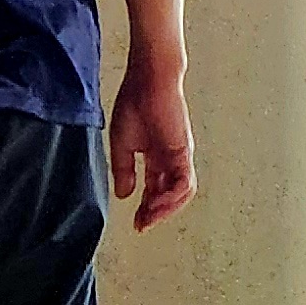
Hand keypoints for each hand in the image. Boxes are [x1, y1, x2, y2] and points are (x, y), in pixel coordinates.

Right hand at [109, 59, 196, 230]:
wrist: (149, 79)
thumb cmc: (136, 102)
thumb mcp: (122, 143)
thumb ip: (123, 170)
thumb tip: (124, 195)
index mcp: (157, 156)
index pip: (155, 189)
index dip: (146, 208)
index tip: (137, 222)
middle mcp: (171, 159)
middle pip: (170, 195)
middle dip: (155, 214)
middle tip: (142, 225)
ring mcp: (179, 156)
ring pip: (181, 193)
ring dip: (165, 209)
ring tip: (149, 218)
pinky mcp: (182, 151)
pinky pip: (183, 183)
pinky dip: (171, 197)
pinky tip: (155, 203)